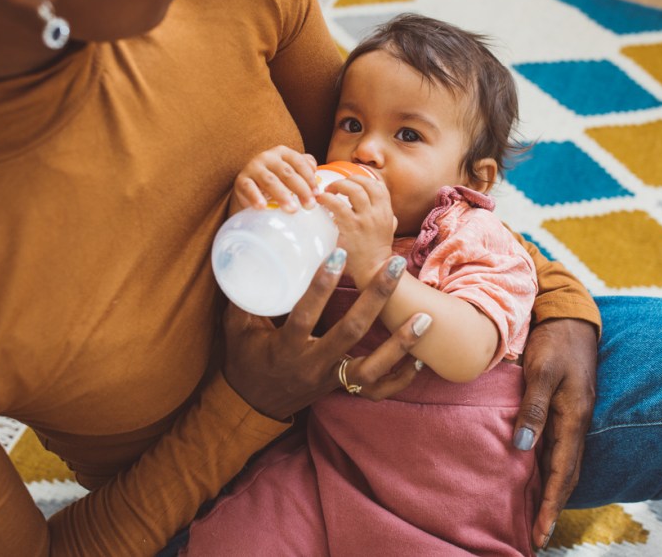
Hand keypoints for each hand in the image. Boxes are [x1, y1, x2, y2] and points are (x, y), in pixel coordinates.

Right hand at [221, 250, 427, 420]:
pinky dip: (401, 378)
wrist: (253, 407)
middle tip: (395, 265)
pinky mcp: (342, 390)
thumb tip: (246, 256)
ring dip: (400, 344)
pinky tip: (421, 360)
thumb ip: (244, 297)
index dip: (321, 284)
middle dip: (375, 297)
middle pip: (350, 331)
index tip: (339, 253)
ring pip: (371, 368)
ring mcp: (330, 379)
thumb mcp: (237, 329)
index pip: (305, 313)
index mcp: (286, 346)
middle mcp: (313, 364)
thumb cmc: (245, 360)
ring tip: (424, 318)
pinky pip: (377, 391)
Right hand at [232, 145, 317, 212]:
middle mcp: (267, 157)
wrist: (249, 188)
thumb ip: (303, 167)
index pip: (299, 163)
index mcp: (282, 152)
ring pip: (270, 181)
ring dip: (283, 195)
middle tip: (309, 205)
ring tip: (292, 209)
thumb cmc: (275, 179)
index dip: (309, 178)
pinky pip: (249, 188)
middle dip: (301, 189)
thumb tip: (314, 169)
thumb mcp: (289, 171)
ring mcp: (253, 167)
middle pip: (287, 172)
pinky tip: (262, 206)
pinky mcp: (241, 180)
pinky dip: (255, 197)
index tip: (317, 194)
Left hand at [318, 175, 395, 288]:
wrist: (374, 271)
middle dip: (349, 179)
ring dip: (338, 185)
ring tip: (327, 191)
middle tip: (336, 186)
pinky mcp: (351, 227)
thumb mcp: (388, 229)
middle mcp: (378, 213)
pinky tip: (321, 201)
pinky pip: (338, 205)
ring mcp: (365, 219)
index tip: (352, 182)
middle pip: (365, 183)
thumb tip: (376, 205)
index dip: (364, 179)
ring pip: (353, 190)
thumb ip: (385, 216)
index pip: (379, 186)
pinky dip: (327, 199)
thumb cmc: (376, 251)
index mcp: (387, 212)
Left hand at [515, 318, 596, 549]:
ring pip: (562, 464)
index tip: (540, 533)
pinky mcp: (565, 410)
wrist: (571, 318)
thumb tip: (522, 448)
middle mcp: (576, 424)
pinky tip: (534, 477)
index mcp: (574, 418)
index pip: (563, 473)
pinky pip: (557, 448)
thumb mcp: (542, 372)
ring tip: (535, 517)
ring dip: (551, 492)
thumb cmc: (555, 343)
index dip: (552, 505)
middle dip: (553, 508)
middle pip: (566, 476)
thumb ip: (533, 409)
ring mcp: (572, 418)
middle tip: (536, 537)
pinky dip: (548, 470)